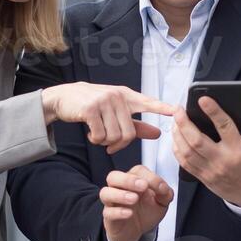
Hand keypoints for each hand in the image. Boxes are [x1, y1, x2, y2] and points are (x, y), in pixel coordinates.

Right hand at [41, 83, 174, 153]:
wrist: (64, 98)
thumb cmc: (92, 106)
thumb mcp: (115, 113)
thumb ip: (137, 125)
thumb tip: (158, 133)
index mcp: (126, 96)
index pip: (148, 102)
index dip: (162, 108)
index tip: (176, 111)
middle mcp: (117, 96)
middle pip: (129, 134)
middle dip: (119, 145)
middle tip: (109, 145)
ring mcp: (104, 101)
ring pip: (114, 137)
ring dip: (105, 142)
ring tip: (97, 134)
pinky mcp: (90, 109)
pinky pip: (100, 136)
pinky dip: (95, 140)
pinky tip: (89, 133)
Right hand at [100, 164, 173, 240]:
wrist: (138, 231)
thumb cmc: (146, 212)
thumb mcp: (161, 202)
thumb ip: (165, 193)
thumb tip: (163, 187)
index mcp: (134, 180)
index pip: (137, 171)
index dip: (149, 176)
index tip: (160, 187)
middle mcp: (120, 188)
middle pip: (114, 176)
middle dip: (128, 180)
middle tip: (143, 186)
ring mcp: (113, 202)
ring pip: (105, 192)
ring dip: (120, 194)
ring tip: (134, 199)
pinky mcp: (109, 216)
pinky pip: (108, 212)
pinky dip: (118, 212)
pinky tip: (129, 213)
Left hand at [171, 98, 240, 208]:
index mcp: (240, 151)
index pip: (224, 127)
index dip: (213, 111)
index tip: (203, 99)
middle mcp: (223, 161)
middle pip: (196, 140)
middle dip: (184, 122)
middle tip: (179, 109)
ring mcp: (211, 171)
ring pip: (186, 152)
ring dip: (177, 135)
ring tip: (175, 120)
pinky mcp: (204, 178)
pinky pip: (185, 164)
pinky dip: (177, 149)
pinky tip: (176, 138)